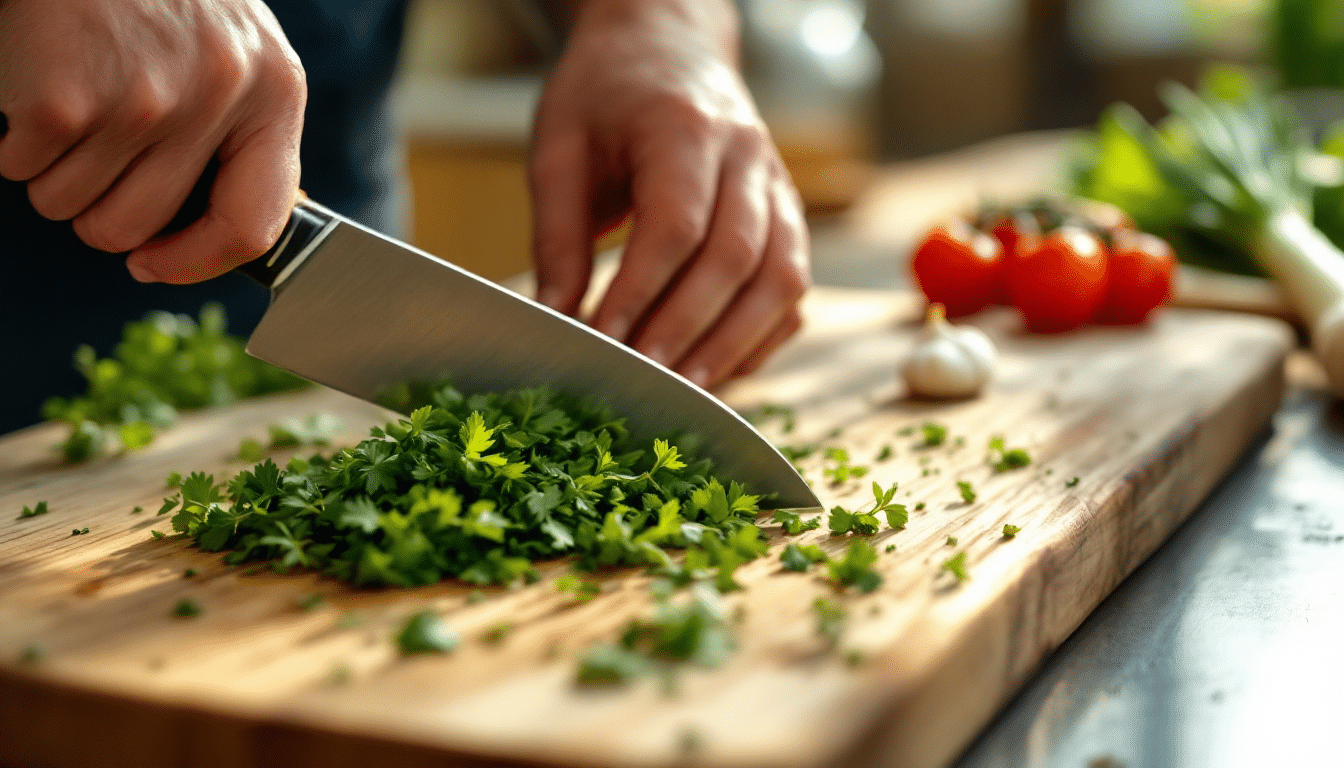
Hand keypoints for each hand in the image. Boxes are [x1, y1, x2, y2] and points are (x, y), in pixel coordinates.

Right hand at [0, 0, 305, 282]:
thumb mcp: (236, 53)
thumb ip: (239, 131)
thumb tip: (214, 237)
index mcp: (276, 94)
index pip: (255, 225)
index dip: (198, 262)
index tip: (156, 265)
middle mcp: (221, 100)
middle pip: (139, 228)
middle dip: (98, 214)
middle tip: (87, 165)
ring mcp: (147, 101)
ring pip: (74, 208)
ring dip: (53, 176)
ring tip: (66, 114)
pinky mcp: (68, 97)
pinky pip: (23, 169)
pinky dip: (14, 145)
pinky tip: (33, 91)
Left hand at [529, 0, 809, 388]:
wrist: (668, 47)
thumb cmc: (606, 96)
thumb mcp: (559, 149)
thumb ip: (557, 235)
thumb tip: (554, 321)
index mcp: (685, 127)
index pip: (675, 224)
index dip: (641, 291)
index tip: (602, 342)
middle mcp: (747, 156)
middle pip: (737, 258)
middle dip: (689, 331)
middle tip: (645, 383)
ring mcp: (779, 188)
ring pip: (782, 279)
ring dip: (736, 345)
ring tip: (688, 395)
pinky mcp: (790, 219)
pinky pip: (793, 292)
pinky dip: (761, 339)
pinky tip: (719, 372)